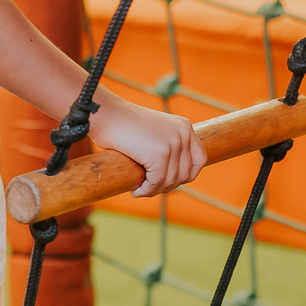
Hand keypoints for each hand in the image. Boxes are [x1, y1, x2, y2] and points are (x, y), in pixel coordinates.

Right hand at [91, 94, 206, 196]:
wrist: (106, 114)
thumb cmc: (123, 125)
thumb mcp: (155, 132)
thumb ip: (168, 147)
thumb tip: (174, 178)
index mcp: (185, 127)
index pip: (199, 160)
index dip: (186, 176)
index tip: (168, 182)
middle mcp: (183, 133)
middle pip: (186, 174)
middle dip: (167, 186)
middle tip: (149, 188)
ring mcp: (173, 143)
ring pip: (171, 181)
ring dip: (155, 190)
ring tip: (140, 190)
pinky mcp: (159, 154)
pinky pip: (157, 182)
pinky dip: (146, 190)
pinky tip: (136, 190)